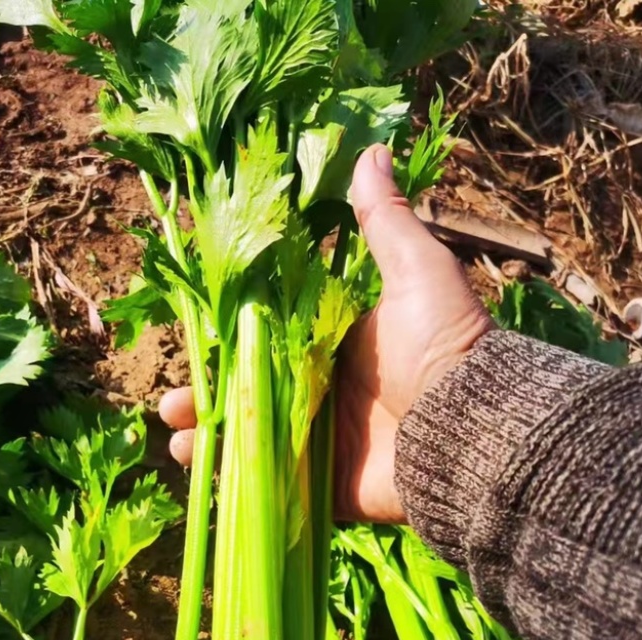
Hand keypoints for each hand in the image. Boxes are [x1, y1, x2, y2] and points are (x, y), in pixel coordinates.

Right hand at [159, 144, 492, 522]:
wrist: (470, 429)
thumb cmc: (442, 345)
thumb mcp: (415, 271)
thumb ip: (385, 221)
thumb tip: (370, 148)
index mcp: (336, 341)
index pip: (266, 336)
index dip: (227, 339)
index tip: (194, 336)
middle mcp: (323, 391)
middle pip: (248, 392)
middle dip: (206, 395)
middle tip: (171, 400)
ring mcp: (321, 443)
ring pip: (249, 439)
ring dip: (209, 439)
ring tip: (179, 438)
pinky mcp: (325, 487)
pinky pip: (270, 486)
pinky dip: (233, 482)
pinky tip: (200, 472)